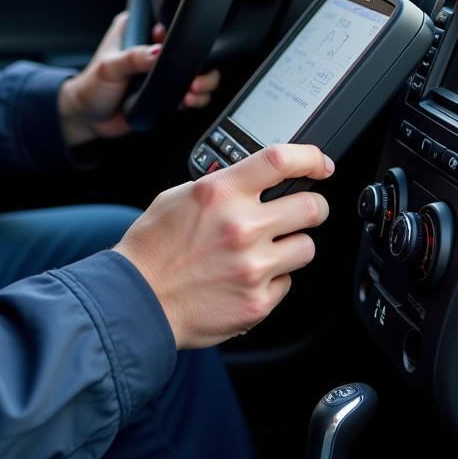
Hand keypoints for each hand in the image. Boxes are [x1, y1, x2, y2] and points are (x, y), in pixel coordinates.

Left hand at [58, 11, 220, 147]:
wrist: (87, 120)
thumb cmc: (90, 88)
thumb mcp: (109, 68)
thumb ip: (133, 59)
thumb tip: (159, 51)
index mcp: (137, 29)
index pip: (170, 23)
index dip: (183, 35)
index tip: (186, 50)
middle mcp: (152, 47)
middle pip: (189, 49)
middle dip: (200, 65)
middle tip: (196, 79)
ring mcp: (161, 71)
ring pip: (195, 71)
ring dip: (201, 82)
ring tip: (194, 91)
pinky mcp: (166, 91)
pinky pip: (189, 92)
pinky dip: (195, 98)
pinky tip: (189, 101)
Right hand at [113, 144, 332, 348]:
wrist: (137, 300)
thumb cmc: (153, 248)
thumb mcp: (179, 197)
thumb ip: (221, 186)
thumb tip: (253, 179)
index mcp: (220, 193)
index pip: (280, 161)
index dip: (310, 157)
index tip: (320, 163)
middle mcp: (241, 227)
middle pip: (311, 206)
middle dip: (312, 207)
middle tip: (303, 210)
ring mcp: (253, 266)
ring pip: (306, 248)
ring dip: (292, 246)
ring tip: (265, 249)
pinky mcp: (258, 301)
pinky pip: (286, 283)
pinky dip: (272, 279)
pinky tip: (246, 277)